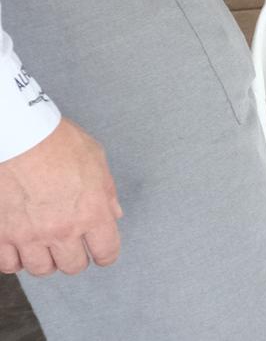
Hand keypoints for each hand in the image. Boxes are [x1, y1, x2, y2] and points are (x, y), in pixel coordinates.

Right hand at [0, 120, 121, 276]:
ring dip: (46, 259)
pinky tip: (20, 246)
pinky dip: (16, 259)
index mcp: (91, 212)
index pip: (106, 251)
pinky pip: (9, 264)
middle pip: (73, 266)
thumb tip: (113, 213)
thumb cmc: (57, 142)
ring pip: (41, 269)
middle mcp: (61, 229)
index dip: (106, 254)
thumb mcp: (95, 160)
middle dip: (75, 257)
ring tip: (45, 244)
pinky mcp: (1, 234)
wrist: (18, 137)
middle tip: (72, 245)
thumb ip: (106, 192)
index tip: (101, 253)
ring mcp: (29, 235)